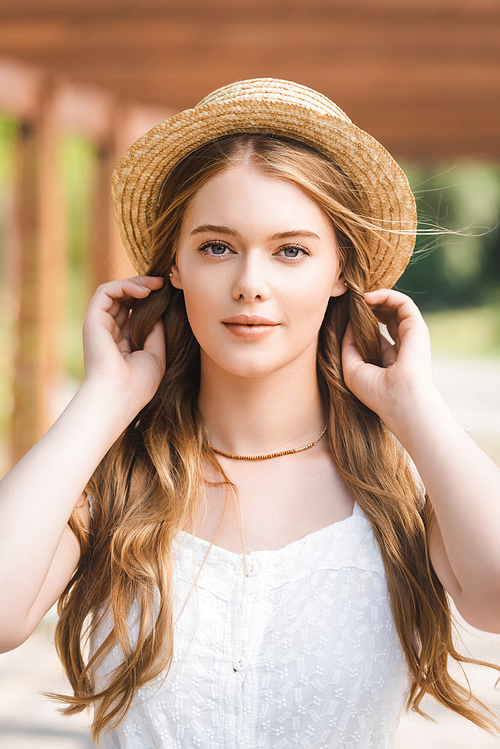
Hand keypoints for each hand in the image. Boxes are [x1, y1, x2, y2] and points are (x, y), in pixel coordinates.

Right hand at [82, 276, 165, 414]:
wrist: (119, 395)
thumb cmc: (138, 383)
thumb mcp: (155, 354)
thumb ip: (156, 332)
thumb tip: (159, 312)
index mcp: (122, 342)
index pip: (133, 312)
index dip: (149, 300)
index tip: (168, 294)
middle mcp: (108, 332)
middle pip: (124, 299)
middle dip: (144, 287)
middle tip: (164, 283)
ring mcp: (99, 325)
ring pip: (115, 291)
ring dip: (137, 283)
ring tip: (157, 284)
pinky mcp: (93, 319)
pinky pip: (106, 291)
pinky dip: (125, 286)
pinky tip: (145, 292)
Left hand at [341, 289, 433, 426]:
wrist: (400, 398)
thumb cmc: (375, 390)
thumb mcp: (352, 367)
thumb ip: (349, 344)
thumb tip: (349, 323)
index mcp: (390, 360)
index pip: (377, 334)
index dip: (361, 322)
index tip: (345, 316)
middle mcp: (403, 346)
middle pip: (387, 318)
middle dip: (369, 307)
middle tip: (352, 303)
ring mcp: (412, 336)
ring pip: (396, 307)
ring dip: (376, 298)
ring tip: (358, 298)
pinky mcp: (417, 326)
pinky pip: (403, 302)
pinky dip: (385, 295)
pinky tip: (367, 298)